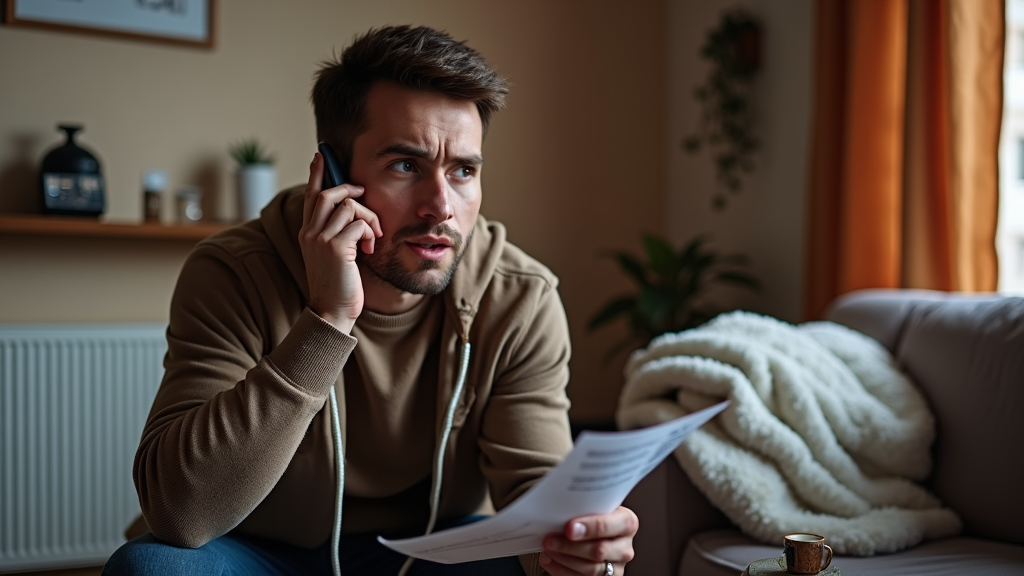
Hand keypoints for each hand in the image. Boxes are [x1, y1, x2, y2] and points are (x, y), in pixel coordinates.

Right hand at [298, 152, 381, 332]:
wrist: (332, 312)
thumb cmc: (339, 285)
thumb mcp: (334, 254)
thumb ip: (337, 232)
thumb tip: (352, 210)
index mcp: (307, 232)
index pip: (311, 194)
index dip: (318, 173)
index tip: (322, 154)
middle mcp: (310, 232)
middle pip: (329, 193)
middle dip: (352, 190)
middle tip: (365, 197)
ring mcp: (320, 239)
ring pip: (349, 205)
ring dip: (369, 217)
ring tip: (373, 236)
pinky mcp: (336, 248)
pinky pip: (360, 223)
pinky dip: (371, 232)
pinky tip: (371, 248)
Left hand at [539, 506, 637, 574]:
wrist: (592, 532)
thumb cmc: (590, 517)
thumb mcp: (592, 507)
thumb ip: (582, 508)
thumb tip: (558, 510)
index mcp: (626, 522)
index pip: (610, 525)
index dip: (590, 527)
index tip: (569, 528)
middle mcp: (624, 547)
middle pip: (599, 550)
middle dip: (570, 546)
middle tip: (550, 539)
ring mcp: (616, 567)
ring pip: (590, 569)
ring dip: (563, 559)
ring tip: (547, 548)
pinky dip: (561, 570)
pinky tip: (549, 560)